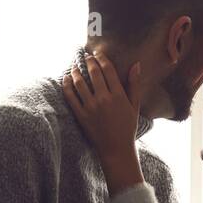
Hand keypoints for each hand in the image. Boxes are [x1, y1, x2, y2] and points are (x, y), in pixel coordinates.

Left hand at [62, 53, 145, 193]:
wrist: (116, 149)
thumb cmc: (127, 127)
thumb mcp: (134, 105)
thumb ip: (134, 84)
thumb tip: (136, 64)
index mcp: (118, 95)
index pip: (108, 70)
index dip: (102, 59)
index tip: (97, 53)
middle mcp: (104, 99)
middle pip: (94, 73)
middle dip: (88, 61)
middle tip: (85, 56)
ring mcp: (91, 107)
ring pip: (80, 83)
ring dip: (76, 71)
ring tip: (74, 66)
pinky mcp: (81, 116)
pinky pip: (71, 97)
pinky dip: (67, 86)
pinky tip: (66, 79)